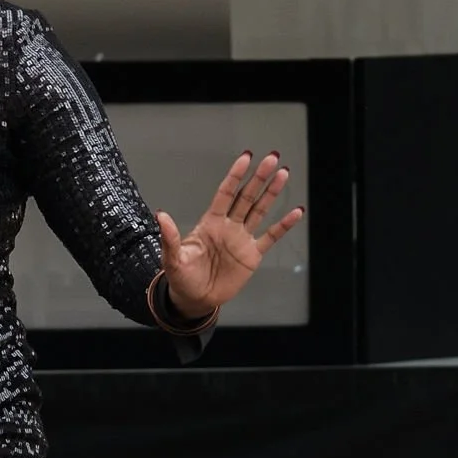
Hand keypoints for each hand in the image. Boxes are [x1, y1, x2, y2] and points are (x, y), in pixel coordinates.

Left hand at [158, 151, 303, 317]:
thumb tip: (161, 214)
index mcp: (210, 222)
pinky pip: (271, 236)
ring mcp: (242, 239)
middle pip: (246, 197)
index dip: (235, 176)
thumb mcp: (172, 257)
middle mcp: (228, 226)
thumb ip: (170, 236)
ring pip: (260, 210)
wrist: (195, 298)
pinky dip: (284, 225)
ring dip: (272, 193)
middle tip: (272, 158)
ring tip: (284, 174)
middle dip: (259, 177)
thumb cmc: (181, 276)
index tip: (246, 158)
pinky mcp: (253, 255)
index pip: (225, 193)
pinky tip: (297, 212)